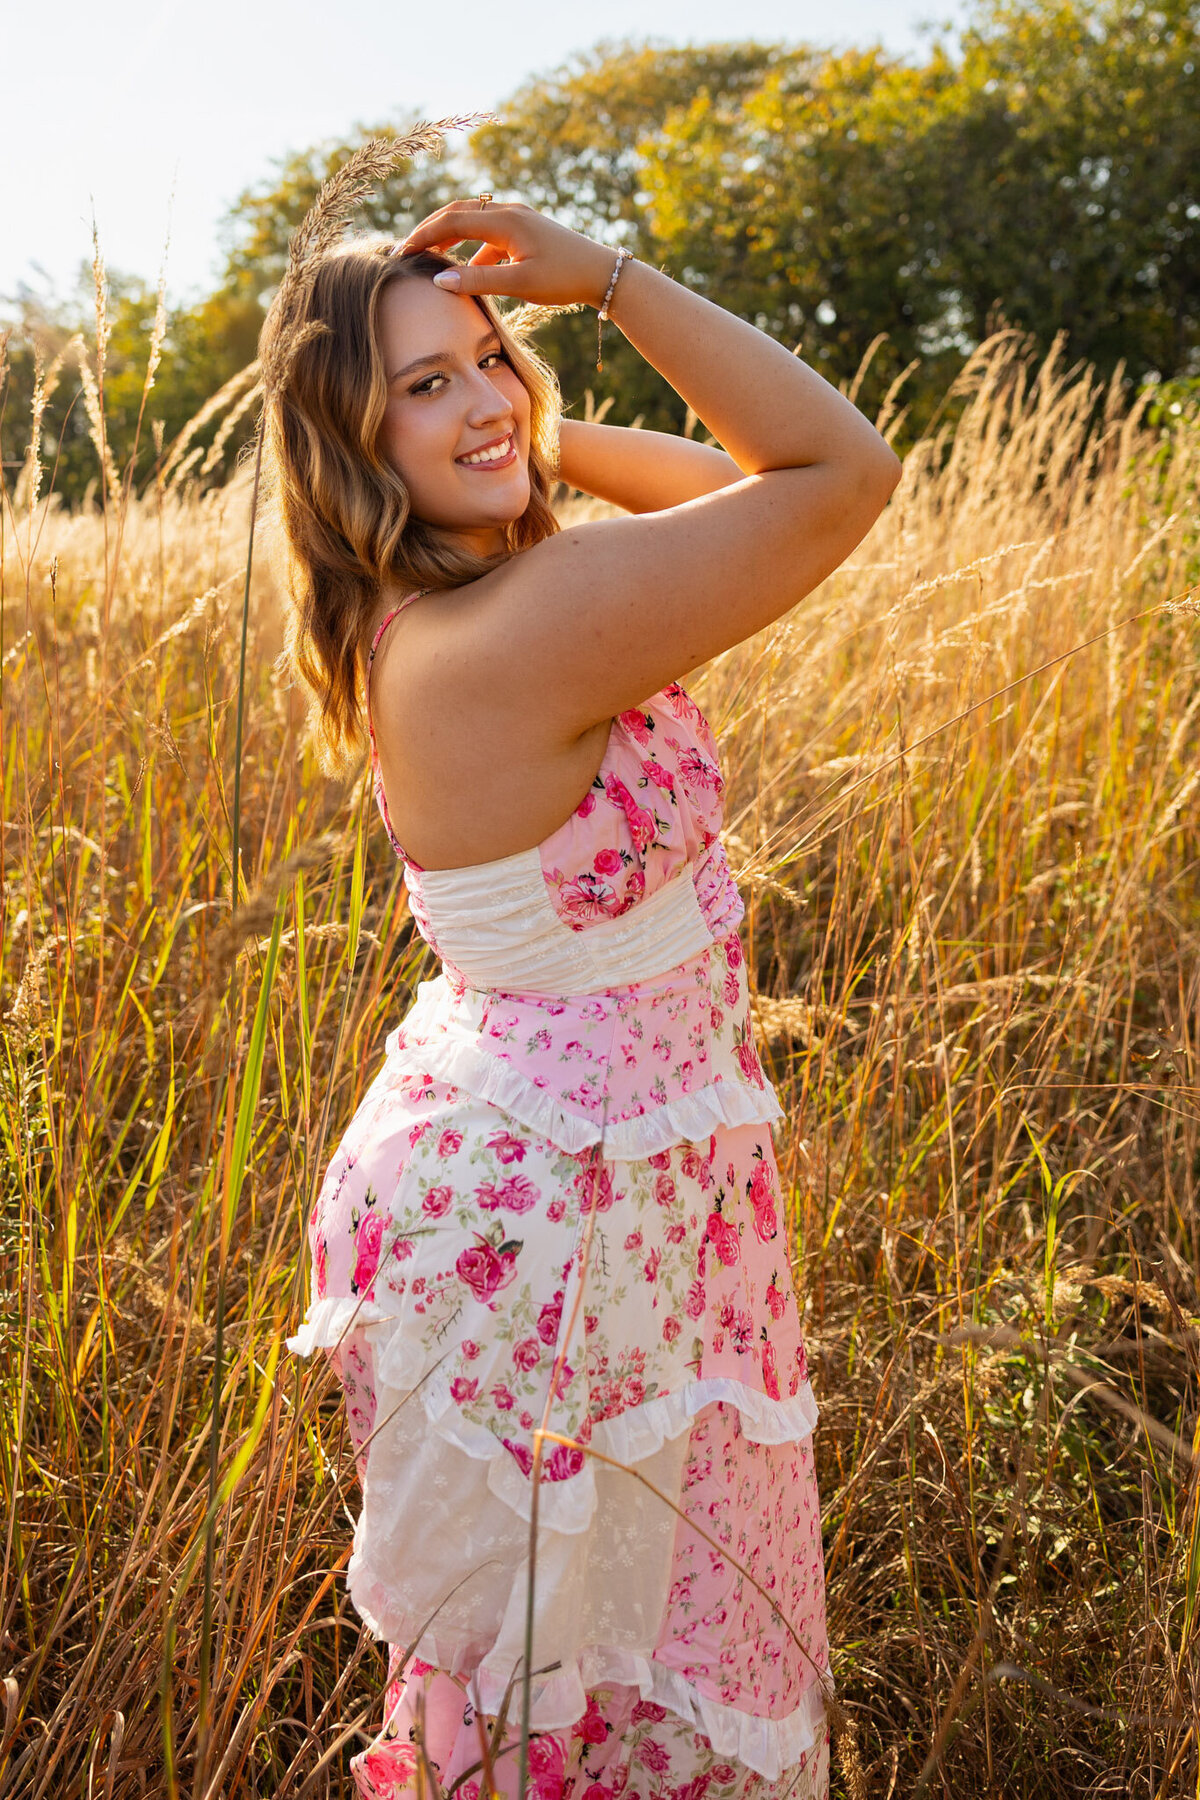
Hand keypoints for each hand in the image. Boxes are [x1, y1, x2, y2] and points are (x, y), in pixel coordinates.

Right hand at [395, 199, 616, 310]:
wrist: (602, 274)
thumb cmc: (564, 279)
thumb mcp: (520, 284)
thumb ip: (479, 281)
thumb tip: (439, 281)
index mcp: (505, 220)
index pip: (452, 220)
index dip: (424, 235)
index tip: (402, 253)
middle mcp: (509, 212)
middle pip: (458, 213)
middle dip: (431, 230)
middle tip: (408, 249)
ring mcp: (518, 219)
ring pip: (473, 222)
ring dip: (450, 238)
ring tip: (430, 258)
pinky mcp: (526, 231)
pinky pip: (490, 235)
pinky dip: (473, 249)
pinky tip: (468, 271)